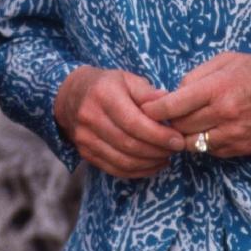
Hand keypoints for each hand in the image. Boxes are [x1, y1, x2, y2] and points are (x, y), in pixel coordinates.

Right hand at [54, 66, 184, 177]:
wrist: (72, 96)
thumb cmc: (107, 85)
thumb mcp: (127, 79)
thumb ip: (147, 92)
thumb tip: (167, 102)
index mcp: (104, 95)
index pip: (134, 122)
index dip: (158, 135)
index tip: (178, 140)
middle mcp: (91, 118)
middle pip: (129, 144)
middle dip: (157, 150)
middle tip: (176, 149)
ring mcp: (85, 139)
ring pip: (122, 160)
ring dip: (149, 163)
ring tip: (167, 157)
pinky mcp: (85, 153)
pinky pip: (114, 169)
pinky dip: (137, 171)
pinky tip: (152, 165)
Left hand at [141, 52, 250, 158]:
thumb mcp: (229, 60)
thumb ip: (197, 75)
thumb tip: (173, 92)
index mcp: (219, 87)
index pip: (174, 104)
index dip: (153, 109)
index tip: (144, 108)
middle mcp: (224, 114)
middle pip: (178, 125)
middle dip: (168, 120)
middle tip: (167, 112)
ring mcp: (232, 135)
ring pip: (190, 142)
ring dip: (183, 133)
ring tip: (187, 120)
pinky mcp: (238, 150)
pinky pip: (207, 150)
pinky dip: (201, 140)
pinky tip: (208, 127)